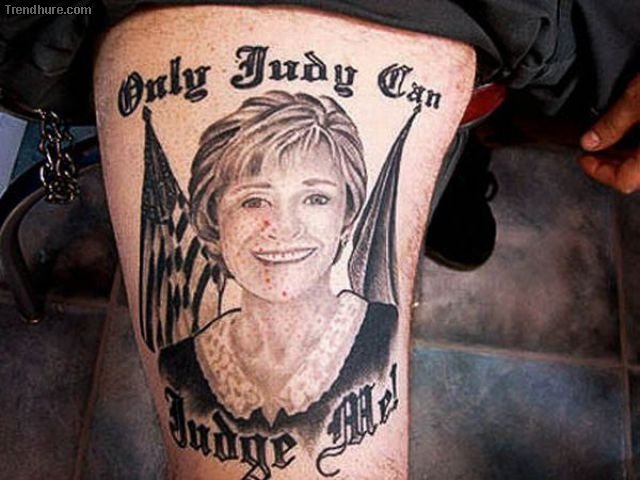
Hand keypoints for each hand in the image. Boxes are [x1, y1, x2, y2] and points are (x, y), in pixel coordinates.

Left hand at [579, 74, 639, 193]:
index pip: (625, 181)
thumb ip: (613, 124)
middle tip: (593, 149)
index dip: (599, 173)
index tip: (584, 158)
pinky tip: (632, 132)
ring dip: (627, 155)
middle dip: (611, 164)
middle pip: (637, 175)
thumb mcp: (638, 98)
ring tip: (609, 139)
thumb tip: (590, 143)